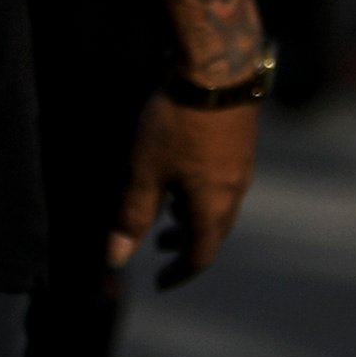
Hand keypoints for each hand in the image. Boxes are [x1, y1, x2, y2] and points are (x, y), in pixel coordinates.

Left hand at [110, 92, 254, 286]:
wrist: (217, 73)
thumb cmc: (176, 125)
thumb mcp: (145, 171)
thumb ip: (132, 216)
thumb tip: (115, 259)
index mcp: (212, 207)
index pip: (200, 255)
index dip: (179, 273)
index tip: (160, 282)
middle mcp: (234, 193)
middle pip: (212, 232)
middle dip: (185, 244)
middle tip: (157, 247)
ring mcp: (240, 169)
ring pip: (217, 207)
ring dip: (192, 218)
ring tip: (166, 213)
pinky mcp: (239, 147)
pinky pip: (221, 185)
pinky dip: (199, 195)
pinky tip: (180, 175)